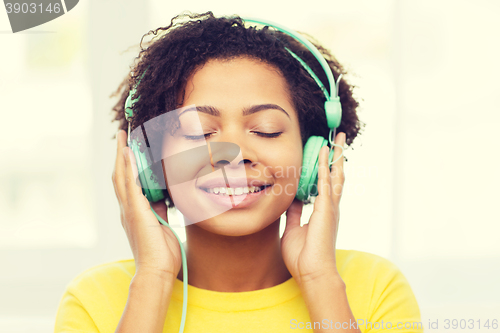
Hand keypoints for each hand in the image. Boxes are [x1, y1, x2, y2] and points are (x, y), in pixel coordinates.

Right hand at [112, 130, 181, 278]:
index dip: (126, 164)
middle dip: (120, 154)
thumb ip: (160, 209)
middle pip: (120, 175)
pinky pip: (129, 184)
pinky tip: (127, 152)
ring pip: (121, 176)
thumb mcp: (162, 225)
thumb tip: (164, 196)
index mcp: (134, 212)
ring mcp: (129, 210)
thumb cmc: (161, 253)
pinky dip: (127, 167)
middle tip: (122, 134)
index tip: (128, 147)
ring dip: (121, 154)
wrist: (157, 272)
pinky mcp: (135, 212)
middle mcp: (128, 209)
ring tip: (122, 135)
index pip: (128, 182)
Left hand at [281, 132, 345, 285]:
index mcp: (323, 212)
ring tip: (338, 140)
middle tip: (339, 140)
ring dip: (336, 156)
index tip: (324, 153)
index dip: (325, 168)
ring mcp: (330, 207)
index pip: (326, 184)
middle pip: (336, 175)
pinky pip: (326, 182)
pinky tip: (325, 153)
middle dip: (337, 157)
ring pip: (335, 175)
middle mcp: (330, 206)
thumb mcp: (293, 228)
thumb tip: (292, 199)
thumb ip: (294, 212)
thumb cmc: (303, 256)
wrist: (312, 273)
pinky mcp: (327, 209)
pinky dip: (325, 166)